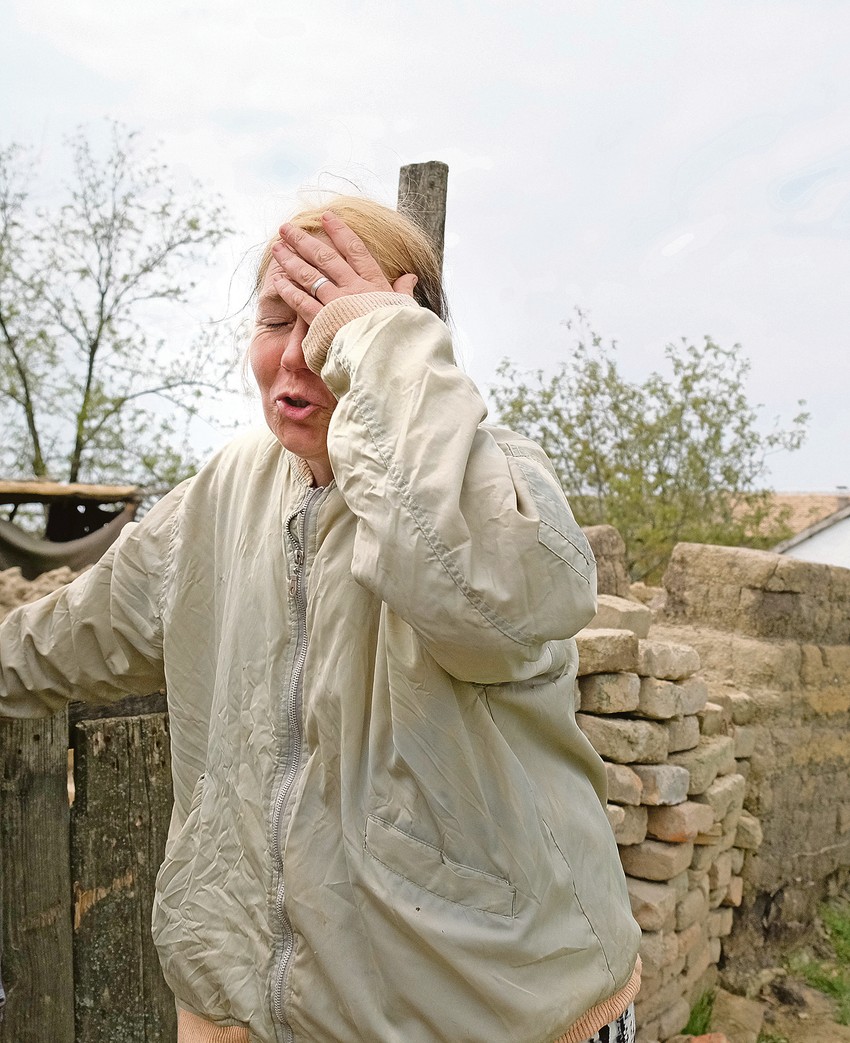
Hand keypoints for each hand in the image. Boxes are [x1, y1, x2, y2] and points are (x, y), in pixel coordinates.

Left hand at [270, 212, 417, 324]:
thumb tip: (410, 277)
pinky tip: (278, 280)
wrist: (391, 355)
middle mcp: (353, 288)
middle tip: (286, 228)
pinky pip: (302, 302)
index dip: (339, 231)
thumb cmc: (401, 333)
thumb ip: (403, 291)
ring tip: (277, 247)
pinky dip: (289, 290)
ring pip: (309, 276)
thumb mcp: (405, 309)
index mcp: (374, 283)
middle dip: (304, 240)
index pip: (355, 250)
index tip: (326, 217)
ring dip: (291, 260)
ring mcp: (336, 304)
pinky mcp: (323, 322)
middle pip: (325, 258)